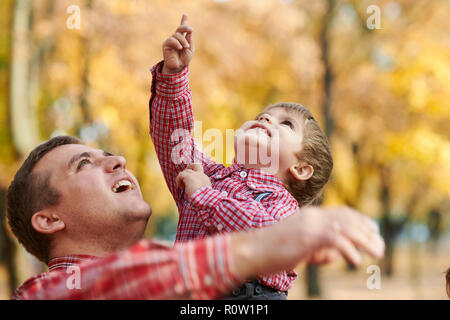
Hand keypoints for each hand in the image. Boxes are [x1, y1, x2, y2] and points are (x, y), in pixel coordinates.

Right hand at [162, 13, 193, 73]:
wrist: (178, 67)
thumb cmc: (184, 59)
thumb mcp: (190, 49)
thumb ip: (189, 40)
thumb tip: (189, 31)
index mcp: (183, 39)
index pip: (183, 29)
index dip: (184, 21)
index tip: (185, 15)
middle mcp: (176, 39)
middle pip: (180, 29)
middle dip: (185, 27)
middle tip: (191, 29)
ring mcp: (171, 41)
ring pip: (177, 35)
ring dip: (183, 40)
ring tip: (185, 47)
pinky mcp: (166, 45)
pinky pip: (171, 40)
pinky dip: (177, 43)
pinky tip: (180, 48)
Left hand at [176, 163, 210, 196]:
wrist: (204, 198)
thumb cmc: (204, 199)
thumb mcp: (204, 193)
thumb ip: (200, 190)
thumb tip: (196, 194)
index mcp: (205, 179)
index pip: (201, 171)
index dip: (195, 173)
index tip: (192, 180)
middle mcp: (201, 174)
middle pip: (196, 165)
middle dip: (189, 168)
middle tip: (185, 178)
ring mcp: (195, 174)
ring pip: (186, 171)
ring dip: (183, 178)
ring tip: (182, 187)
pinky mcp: (188, 176)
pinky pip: (180, 174)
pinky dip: (178, 180)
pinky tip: (181, 187)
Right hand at [230, 206, 384, 279]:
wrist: (251, 250)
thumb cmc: (272, 251)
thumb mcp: (298, 247)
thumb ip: (317, 247)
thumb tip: (334, 255)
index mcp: (309, 216)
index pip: (340, 213)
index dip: (360, 220)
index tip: (373, 229)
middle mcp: (312, 217)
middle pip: (346, 219)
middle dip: (367, 231)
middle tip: (380, 245)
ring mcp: (308, 225)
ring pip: (345, 227)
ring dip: (365, 240)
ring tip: (378, 253)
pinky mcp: (306, 237)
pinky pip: (334, 240)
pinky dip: (348, 250)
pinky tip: (355, 261)